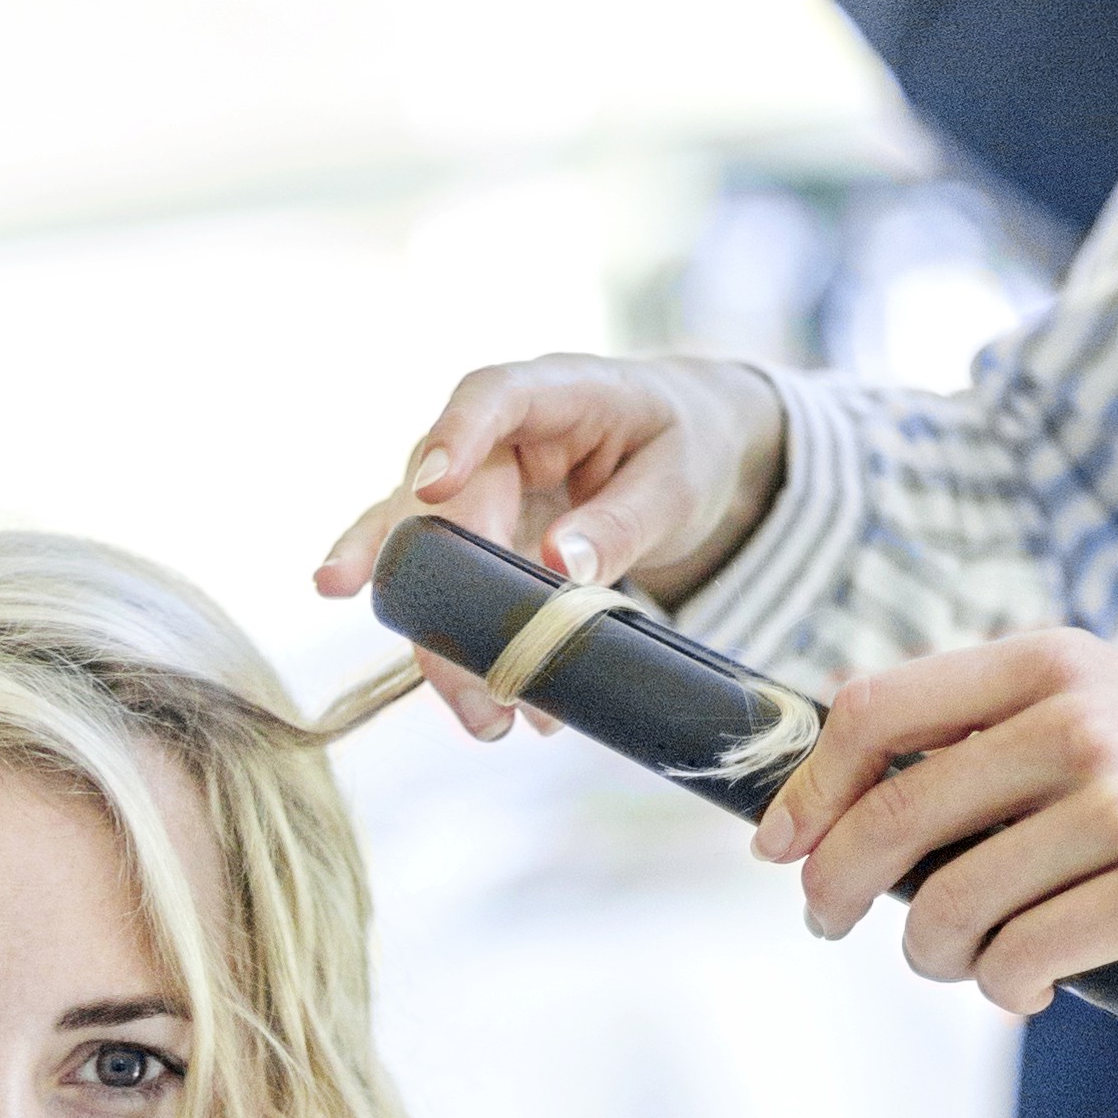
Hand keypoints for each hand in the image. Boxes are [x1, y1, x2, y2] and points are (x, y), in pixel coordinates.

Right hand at [313, 356, 787, 737]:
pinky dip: (473, 658)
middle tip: (467, 679)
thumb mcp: (677, 482)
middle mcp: (497, 440)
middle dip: (439, 596)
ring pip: (429, 567)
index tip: (431, 488)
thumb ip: (623, 521)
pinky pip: (458, 602)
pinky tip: (499, 713)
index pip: (489, 397)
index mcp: (555, 393)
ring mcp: (479, 494)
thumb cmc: (685, 446)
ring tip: (489, 723)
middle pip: (438, 507)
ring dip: (446, 647)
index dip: (454, 438)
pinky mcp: (481, 546)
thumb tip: (561, 566)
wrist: (688, 454)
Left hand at [758, 631, 1117, 1012]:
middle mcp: (1079, 723)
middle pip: (888, 822)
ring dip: (936, 957)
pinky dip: (1009, 990)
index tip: (780, 844)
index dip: (805, 790)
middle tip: (835, 921)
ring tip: (970, 962)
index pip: (874, 713)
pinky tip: (1033, 987)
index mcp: (1055, 665)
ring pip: (948, 911)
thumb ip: (1011, 725)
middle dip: (838, 892)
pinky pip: (1023, 962)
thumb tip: (880, 788)